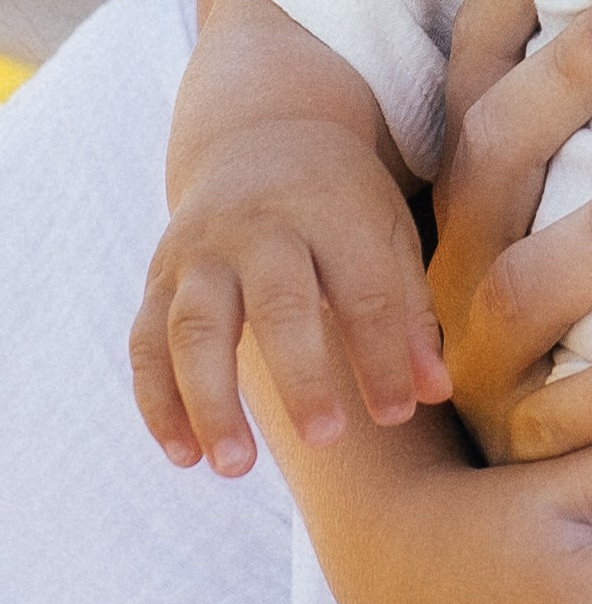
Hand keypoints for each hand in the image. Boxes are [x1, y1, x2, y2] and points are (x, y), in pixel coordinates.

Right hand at [135, 0, 451, 476]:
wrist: (261, 135)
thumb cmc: (346, 203)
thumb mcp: (391, 235)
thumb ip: (411, 312)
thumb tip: (433, 392)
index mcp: (331, 214)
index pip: (364, 291)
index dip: (384, 354)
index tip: (401, 412)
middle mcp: (258, 228)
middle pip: (276, 305)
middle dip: (301, 375)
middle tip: (327, 439)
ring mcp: (199, 253)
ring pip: (193, 328)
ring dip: (210, 401)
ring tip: (233, 469)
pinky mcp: (159, 277)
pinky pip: (146, 342)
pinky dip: (158, 401)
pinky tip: (183, 456)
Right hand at [426, 0, 591, 463]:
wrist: (444, 506)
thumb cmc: (528, 328)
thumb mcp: (536, 224)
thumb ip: (568, 122)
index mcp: (466, 205)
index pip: (479, 83)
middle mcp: (460, 267)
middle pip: (494, 165)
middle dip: (561, 93)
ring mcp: (483, 357)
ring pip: (524, 290)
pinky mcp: (523, 444)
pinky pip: (566, 422)